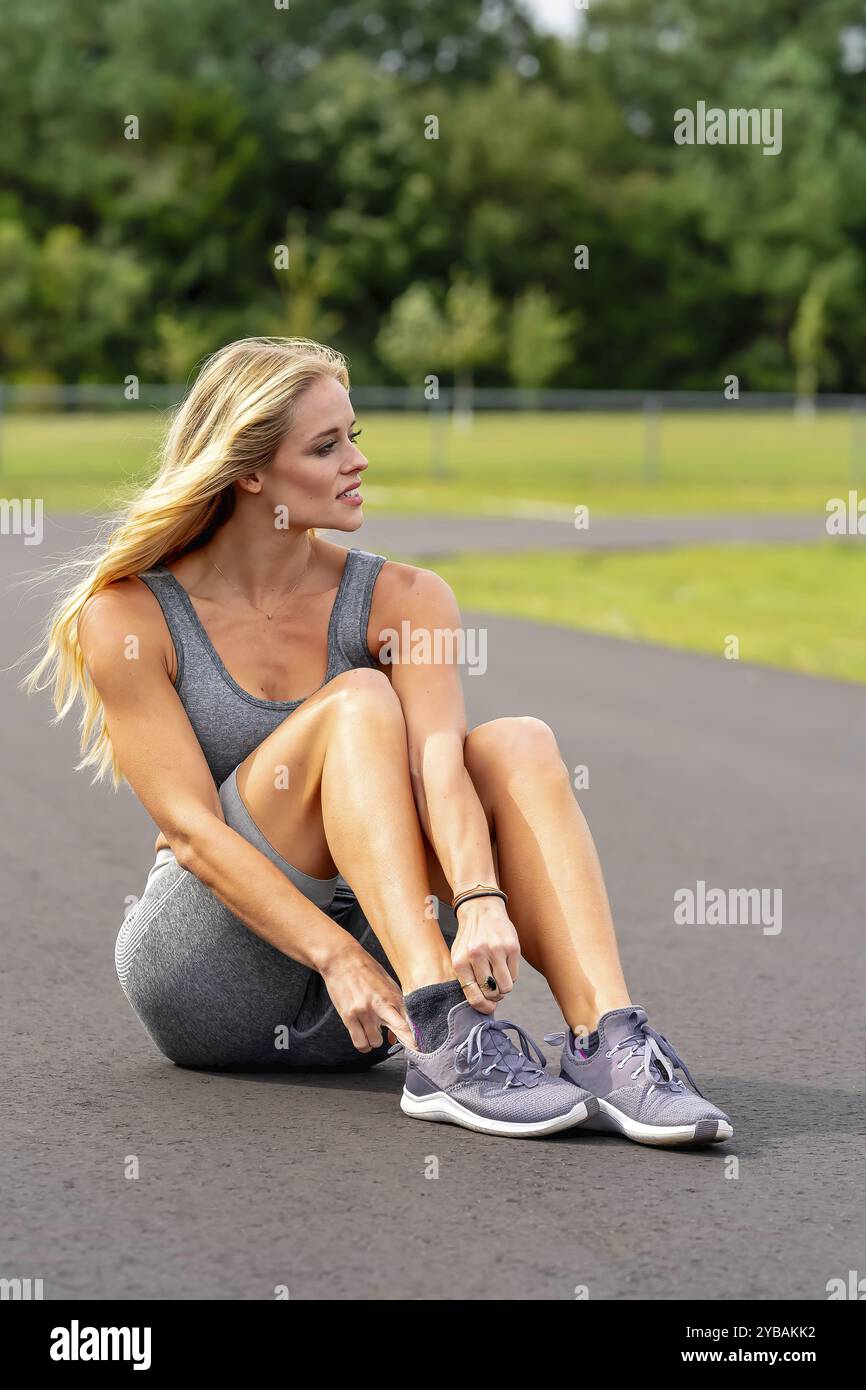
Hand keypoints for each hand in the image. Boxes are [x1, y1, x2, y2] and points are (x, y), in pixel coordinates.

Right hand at [320, 941, 416, 1052]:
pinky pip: (360, 1042)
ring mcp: (364, 1011)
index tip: (422, 1044)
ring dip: (375, 1041)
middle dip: (408, 1042)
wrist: (341, 958)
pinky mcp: (349, 1016)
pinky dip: (363, 1045)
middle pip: (401, 1030)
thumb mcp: (385, 984)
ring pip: (376, 1043)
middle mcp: (381, 1005)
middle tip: (411, 1047)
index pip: (410, 1019)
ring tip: (373, 1032)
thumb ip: (394, 1007)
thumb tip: (395, 1036)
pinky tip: (364, 1038)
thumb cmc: (365, 969)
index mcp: (393, 995)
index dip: (418, 1034)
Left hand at [451, 897, 520, 1014]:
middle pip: (492, 994)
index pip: (473, 997)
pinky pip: (515, 975)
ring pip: (506, 987)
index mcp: (460, 962)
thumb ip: (468, 980)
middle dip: (495, 996)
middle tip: (493, 987)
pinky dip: (511, 975)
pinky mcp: (512, 947)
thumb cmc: (469, 938)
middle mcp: (477, 956)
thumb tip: (484, 1006)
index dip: (483, 1007)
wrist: (480, 908)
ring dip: (504, 987)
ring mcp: (495, 950)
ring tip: (499, 977)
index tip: (489, 1008)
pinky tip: (504, 964)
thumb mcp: (459, 957)